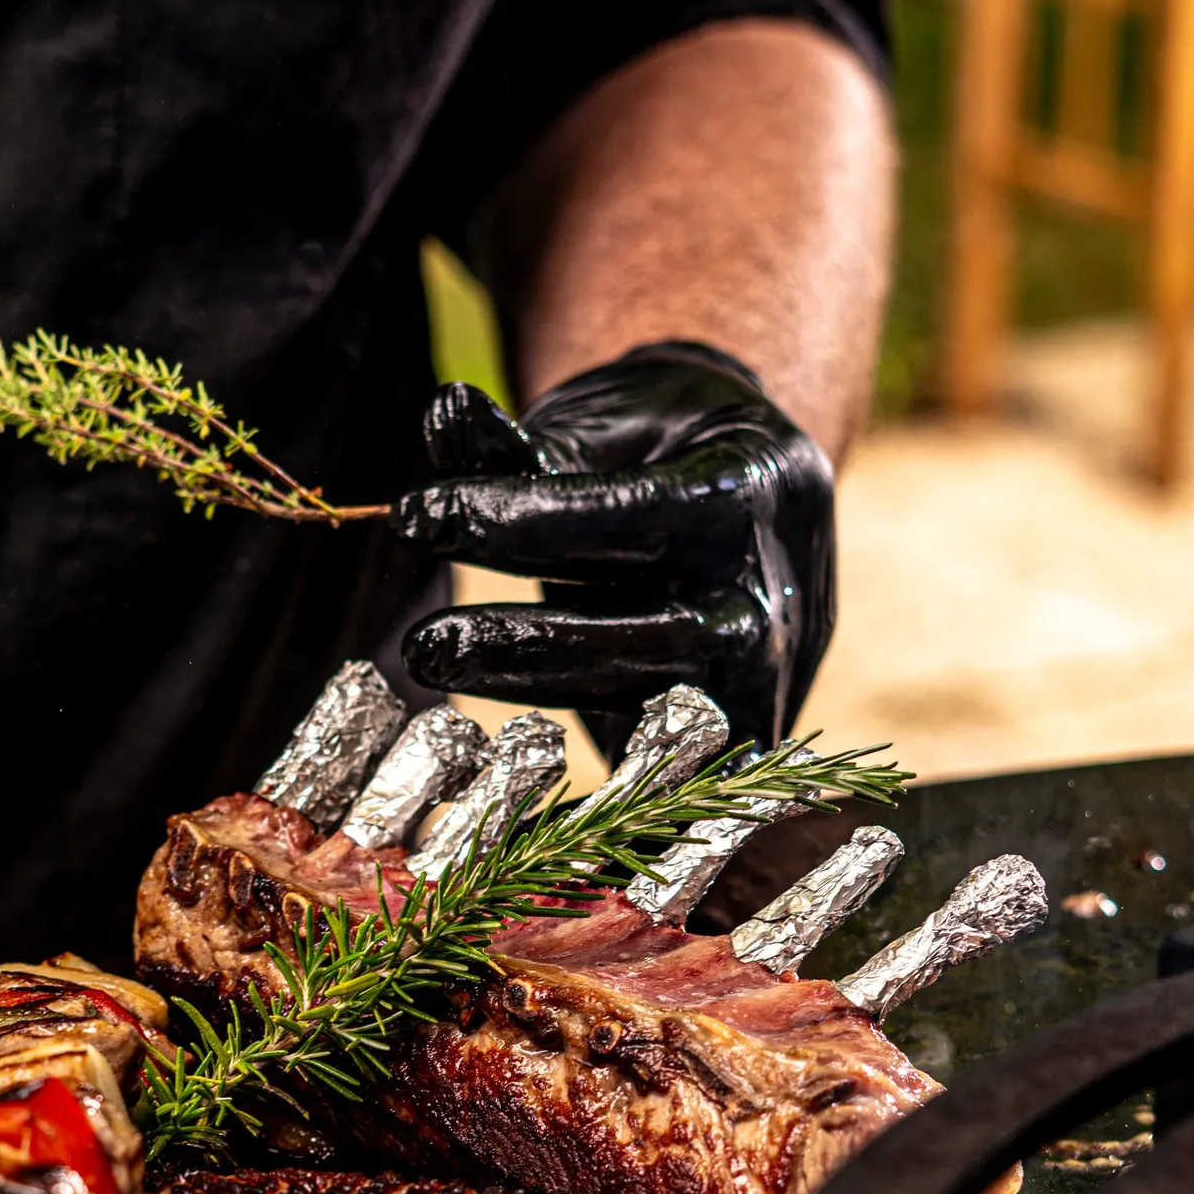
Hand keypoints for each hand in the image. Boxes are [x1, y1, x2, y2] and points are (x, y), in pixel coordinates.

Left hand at [394, 342, 832, 752]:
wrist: (753, 498)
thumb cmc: (655, 453)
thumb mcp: (593, 429)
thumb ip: (516, 442)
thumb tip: (443, 412)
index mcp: (751, 486)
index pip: (628, 514)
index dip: (516, 521)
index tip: (417, 516)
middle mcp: (775, 590)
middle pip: (650, 635)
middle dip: (525, 642)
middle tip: (424, 643)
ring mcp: (772, 672)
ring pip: (652, 711)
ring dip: (538, 697)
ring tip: (445, 671)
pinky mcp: (749, 730)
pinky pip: (673, 770)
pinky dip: (597, 782)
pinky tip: (509, 774)